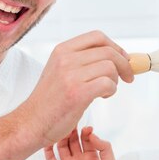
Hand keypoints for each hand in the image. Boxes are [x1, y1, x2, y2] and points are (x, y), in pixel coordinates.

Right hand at [20, 31, 132, 146]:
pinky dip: (111, 90)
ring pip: (110, 67)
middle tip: (127, 77)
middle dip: (124, 64)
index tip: (123, 58)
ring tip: (106, 91)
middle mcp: (65, 59)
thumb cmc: (49, 101)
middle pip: (108, 51)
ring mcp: (70, 75)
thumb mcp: (59, 71)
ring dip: (115, 80)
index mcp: (62, 50)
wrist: (31, 123)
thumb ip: (81, 62)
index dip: (116, 46)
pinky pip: (107, 84)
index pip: (97, 37)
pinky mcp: (77, 93)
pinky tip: (103, 97)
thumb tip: (115, 57)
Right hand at [44, 127, 116, 159]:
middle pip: (73, 140)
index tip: (86, 128)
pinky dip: (47, 150)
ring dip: (61, 137)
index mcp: (93, 157)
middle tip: (70, 122)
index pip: (87, 139)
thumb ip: (105, 147)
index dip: (86, 131)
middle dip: (72, 130)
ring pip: (62, 146)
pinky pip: (51, 158)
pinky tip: (48, 141)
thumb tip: (92, 135)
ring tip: (60, 128)